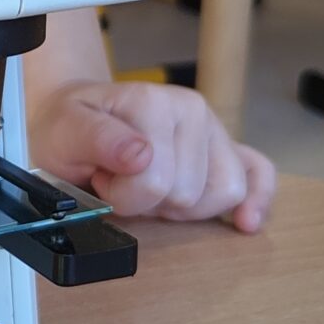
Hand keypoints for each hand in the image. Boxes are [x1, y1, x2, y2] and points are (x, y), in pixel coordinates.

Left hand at [28, 78, 273, 232]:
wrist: (76, 115)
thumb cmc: (70, 128)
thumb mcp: (64, 132)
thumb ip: (97, 140)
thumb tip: (140, 154)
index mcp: (152, 102)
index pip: (156, 182)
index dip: (123, 197)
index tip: (101, 179)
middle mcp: (191, 109)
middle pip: (190, 194)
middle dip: (150, 203)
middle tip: (121, 181)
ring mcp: (213, 128)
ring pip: (225, 194)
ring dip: (184, 207)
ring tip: (150, 187)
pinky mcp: (226, 147)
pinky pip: (259, 173)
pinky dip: (257, 199)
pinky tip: (245, 221)